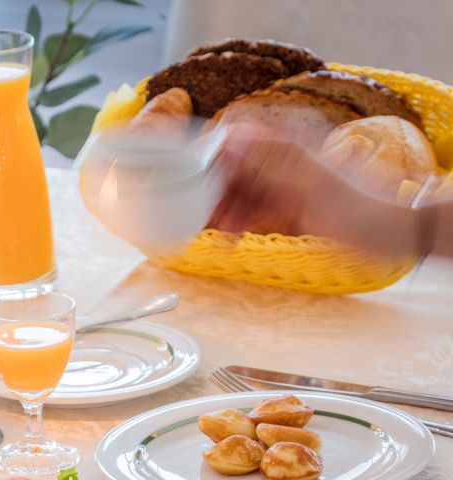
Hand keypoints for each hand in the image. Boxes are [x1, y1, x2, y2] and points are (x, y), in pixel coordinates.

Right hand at [210, 125, 415, 256]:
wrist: (388, 232)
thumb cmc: (357, 206)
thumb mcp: (310, 184)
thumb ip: (268, 162)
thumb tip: (230, 141)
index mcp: (284, 146)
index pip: (232, 139)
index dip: (208, 157)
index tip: (191, 181)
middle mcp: (277, 161)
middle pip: (228, 169)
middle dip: (212, 193)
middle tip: (202, 218)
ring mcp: (279, 184)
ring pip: (235, 193)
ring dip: (222, 213)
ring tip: (219, 236)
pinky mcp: (283, 207)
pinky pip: (249, 212)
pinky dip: (237, 225)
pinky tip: (230, 240)